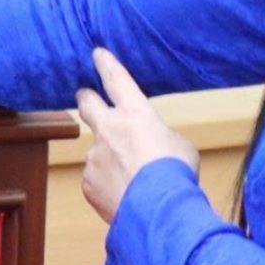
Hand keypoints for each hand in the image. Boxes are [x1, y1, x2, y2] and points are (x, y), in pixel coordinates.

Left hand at [73, 47, 198, 224]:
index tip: (97, 54)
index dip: (106, 64)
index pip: (116, 80)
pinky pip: (97, 179)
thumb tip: (148, 147)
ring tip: (134, 180)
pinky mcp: (88, 181)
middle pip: (88, 105)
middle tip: (86, 97)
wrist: (157, 209)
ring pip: (98, 151)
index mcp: (136, 113)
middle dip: (87, 98)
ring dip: (111, 160)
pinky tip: (126, 195)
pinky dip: (108, 185)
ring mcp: (94, 156)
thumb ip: (157, 138)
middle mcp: (109, 129)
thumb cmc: (175, 174)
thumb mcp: (178, 146)